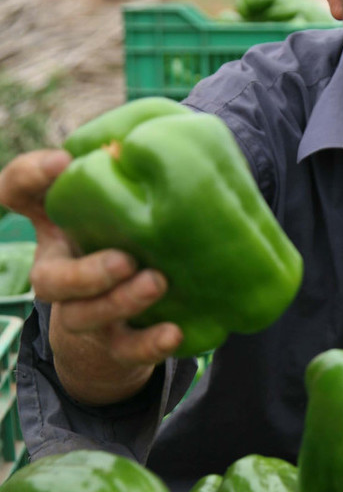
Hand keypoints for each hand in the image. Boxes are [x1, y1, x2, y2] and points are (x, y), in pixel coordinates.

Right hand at [0, 149, 182, 402]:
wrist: (132, 321)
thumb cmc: (128, 242)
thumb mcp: (123, 205)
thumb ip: (127, 173)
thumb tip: (145, 139)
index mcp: (58, 229)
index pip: (18, 194)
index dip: (29, 178)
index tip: (62, 163)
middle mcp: (62, 272)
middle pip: (48, 280)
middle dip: (86, 272)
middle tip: (126, 258)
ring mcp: (86, 313)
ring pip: (84, 316)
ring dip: (119, 302)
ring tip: (157, 283)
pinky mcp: (116, 347)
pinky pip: (126, 352)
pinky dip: (149, 345)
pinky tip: (175, 332)